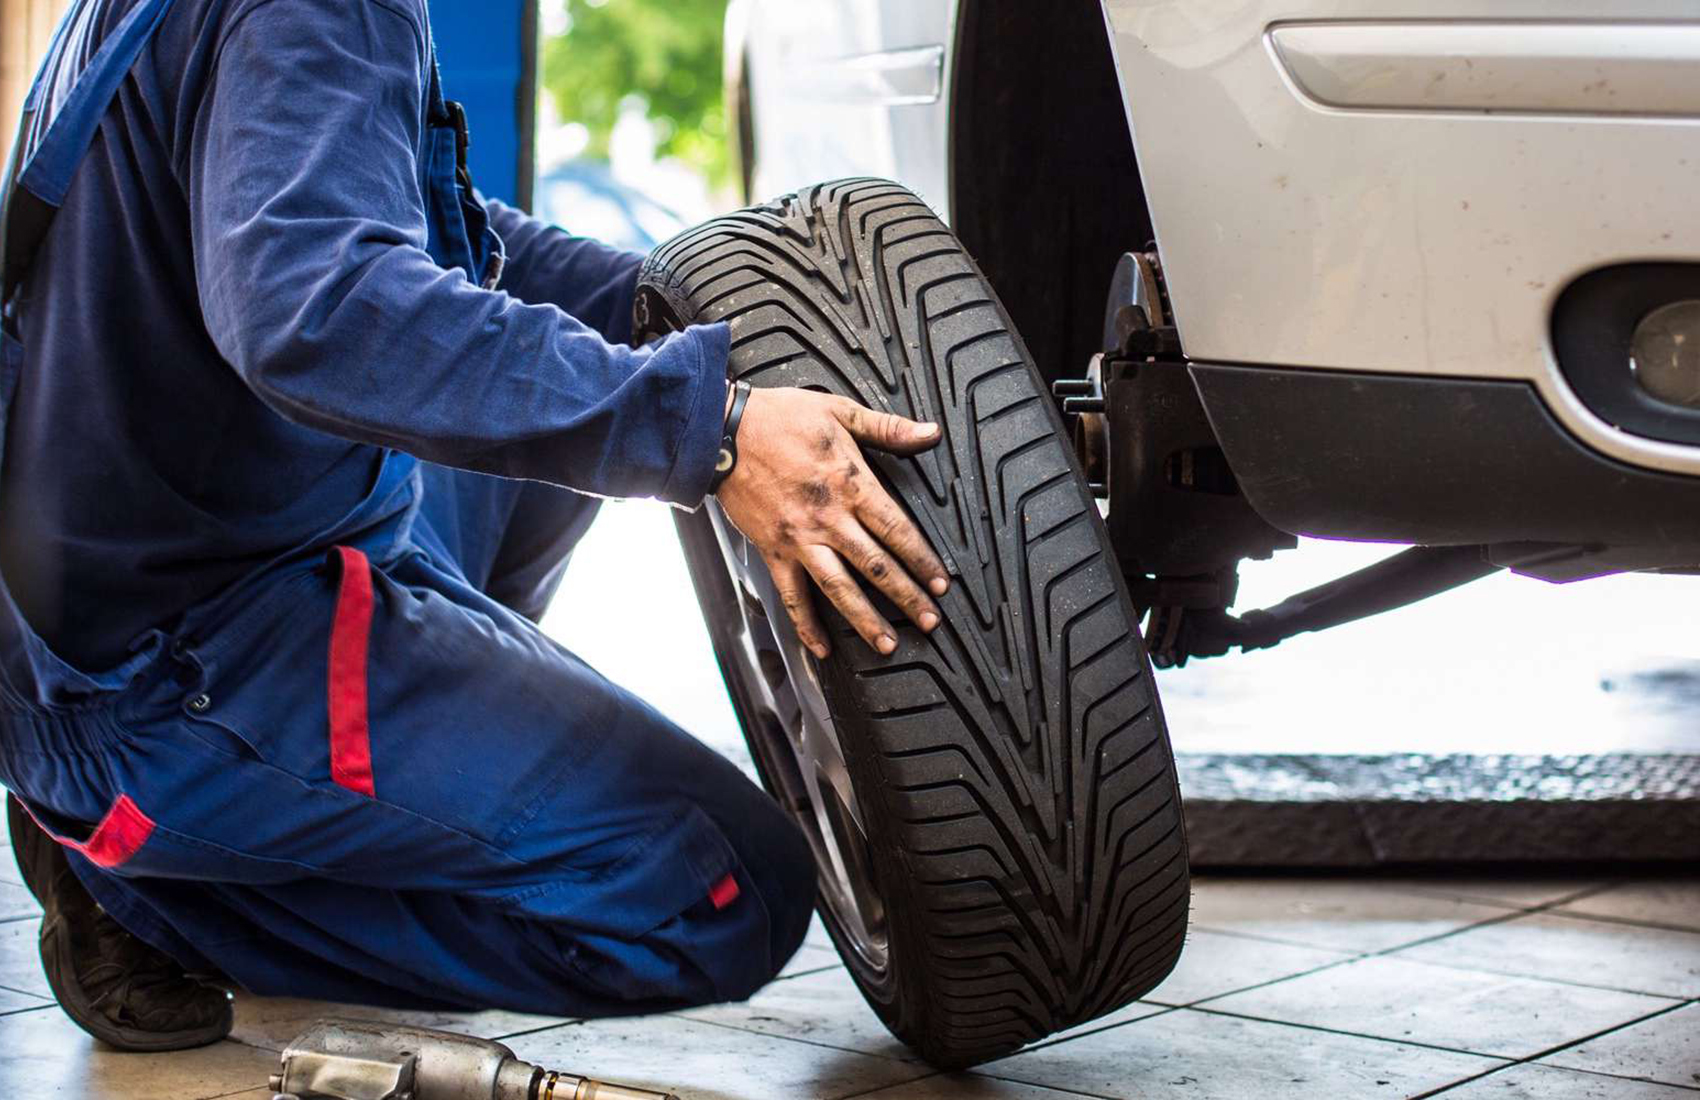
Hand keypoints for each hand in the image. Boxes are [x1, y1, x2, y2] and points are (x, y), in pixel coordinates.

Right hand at [714, 387, 950, 657]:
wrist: (721, 432)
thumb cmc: (778, 418)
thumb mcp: (840, 411)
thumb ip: (888, 427)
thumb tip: (930, 432)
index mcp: (851, 484)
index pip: (897, 530)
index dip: (923, 560)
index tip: (941, 583)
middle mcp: (829, 519)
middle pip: (876, 566)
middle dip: (907, 597)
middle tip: (929, 621)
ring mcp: (800, 539)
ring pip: (839, 588)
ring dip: (865, 620)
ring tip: (886, 644)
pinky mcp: (773, 551)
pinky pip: (792, 595)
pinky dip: (805, 624)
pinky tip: (821, 648)